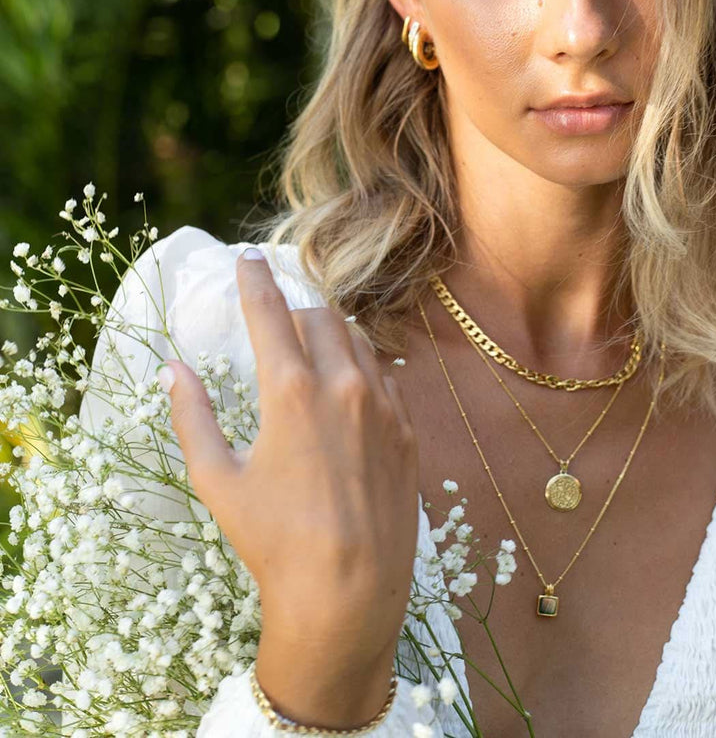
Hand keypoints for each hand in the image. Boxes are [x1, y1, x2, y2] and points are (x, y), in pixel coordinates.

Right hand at [159, 247, 419, 677]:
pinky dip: (360, 369)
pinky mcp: (407, 430)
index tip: (246, 257)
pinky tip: (347, 391)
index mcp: (292, 390)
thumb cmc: (273, 540)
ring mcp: (383, 405)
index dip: (254, 279)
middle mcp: (344, 385)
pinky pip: (384, 376)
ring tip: (312, 349)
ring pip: (358, 341)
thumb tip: (173, 369)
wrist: (348, 591)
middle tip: (278, 320)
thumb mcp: (217, 480)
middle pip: (320, 315)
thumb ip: (192, 417)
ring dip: (331, 334)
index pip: (270, 311)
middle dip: (295, 309)